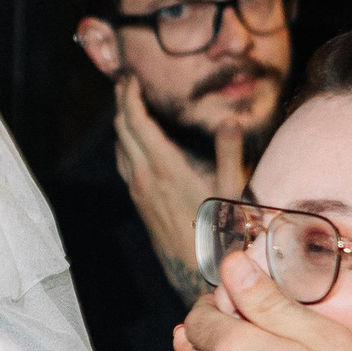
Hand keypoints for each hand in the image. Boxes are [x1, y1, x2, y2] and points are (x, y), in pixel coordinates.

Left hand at [114, 78, 245, 301]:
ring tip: (127, 106)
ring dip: (122, 124)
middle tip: (124, 83)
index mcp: (163, 166)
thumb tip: (231, 121)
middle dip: (121, 103)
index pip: (136, 121)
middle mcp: (143, 177)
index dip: (129, 95)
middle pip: (122, 130)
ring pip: (120, 148)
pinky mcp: (140, 204)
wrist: (195, 273)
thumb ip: (229, 154)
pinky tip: (133, 143)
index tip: (129, 77)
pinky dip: (125, 144)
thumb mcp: (230, 191)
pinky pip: (124, 165)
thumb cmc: (218, 233)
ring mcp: (138, 191)